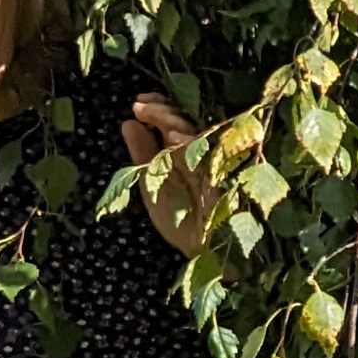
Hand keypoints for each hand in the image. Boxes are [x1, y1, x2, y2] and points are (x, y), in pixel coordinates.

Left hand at [124, 93, 219, 256]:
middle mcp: (204, 154)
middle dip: (162, 109)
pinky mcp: (228, 172)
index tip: (138, 103)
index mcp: (187, 155)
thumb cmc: (180, 222)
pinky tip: (172, 134)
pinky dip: (190, 141)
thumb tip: (129, 123)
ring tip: (149, 113)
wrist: (205, 254)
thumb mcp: (152, 185)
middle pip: (186, 121)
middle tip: (140, 104)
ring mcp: (217, 161)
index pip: (175, 123)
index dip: (158, 110)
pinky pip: (209, 150)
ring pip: (196, 129)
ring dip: (171, 119)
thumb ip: (143, 155)